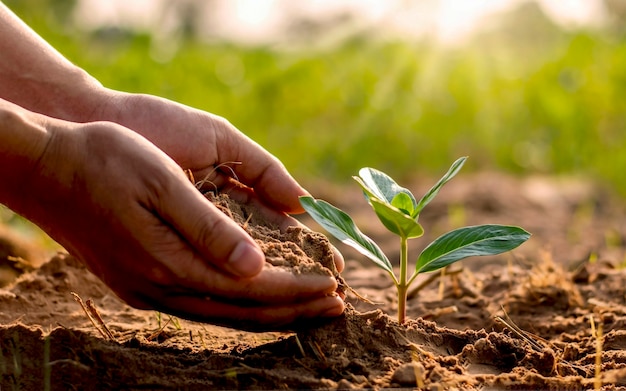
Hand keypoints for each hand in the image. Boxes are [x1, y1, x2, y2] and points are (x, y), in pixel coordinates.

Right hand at [10, 111, 343, 329]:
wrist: (42, 168)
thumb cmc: (103, 161)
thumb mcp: (159, 182)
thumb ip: (209, 229)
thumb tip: (256, 266)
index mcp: (169, 263)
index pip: (251, 288)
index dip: (298, 290)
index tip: (334, 285)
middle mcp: (159, 289)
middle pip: (242, 313)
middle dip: (294, 310)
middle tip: (336, 305)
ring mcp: (146, 291)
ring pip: (223, 316)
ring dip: (271, 313)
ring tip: (308, 308)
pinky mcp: (139, 284)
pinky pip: (202, 307)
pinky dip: (239, 307)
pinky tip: (255, 299)